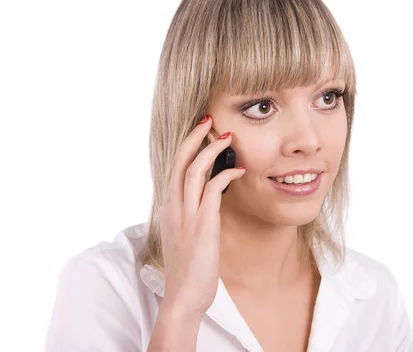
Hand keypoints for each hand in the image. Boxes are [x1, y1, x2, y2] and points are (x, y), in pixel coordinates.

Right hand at [157, 115, 243, 317]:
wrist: (184, 296)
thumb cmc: (188, 268)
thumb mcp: (185, 235)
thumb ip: (191, 215)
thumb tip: (206, 201)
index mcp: (169, 207)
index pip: (174, 167)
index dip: (186, 146)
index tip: (199, 130)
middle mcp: (173, 206)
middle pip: (180, 160)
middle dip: (194, 136)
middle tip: (209, 120)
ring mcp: (186, 215)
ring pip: (194, 170)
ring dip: (211, 149)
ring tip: (226, 136)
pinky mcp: (202, 225)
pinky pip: (214, 189)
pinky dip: (226, 174)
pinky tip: (240, 170)